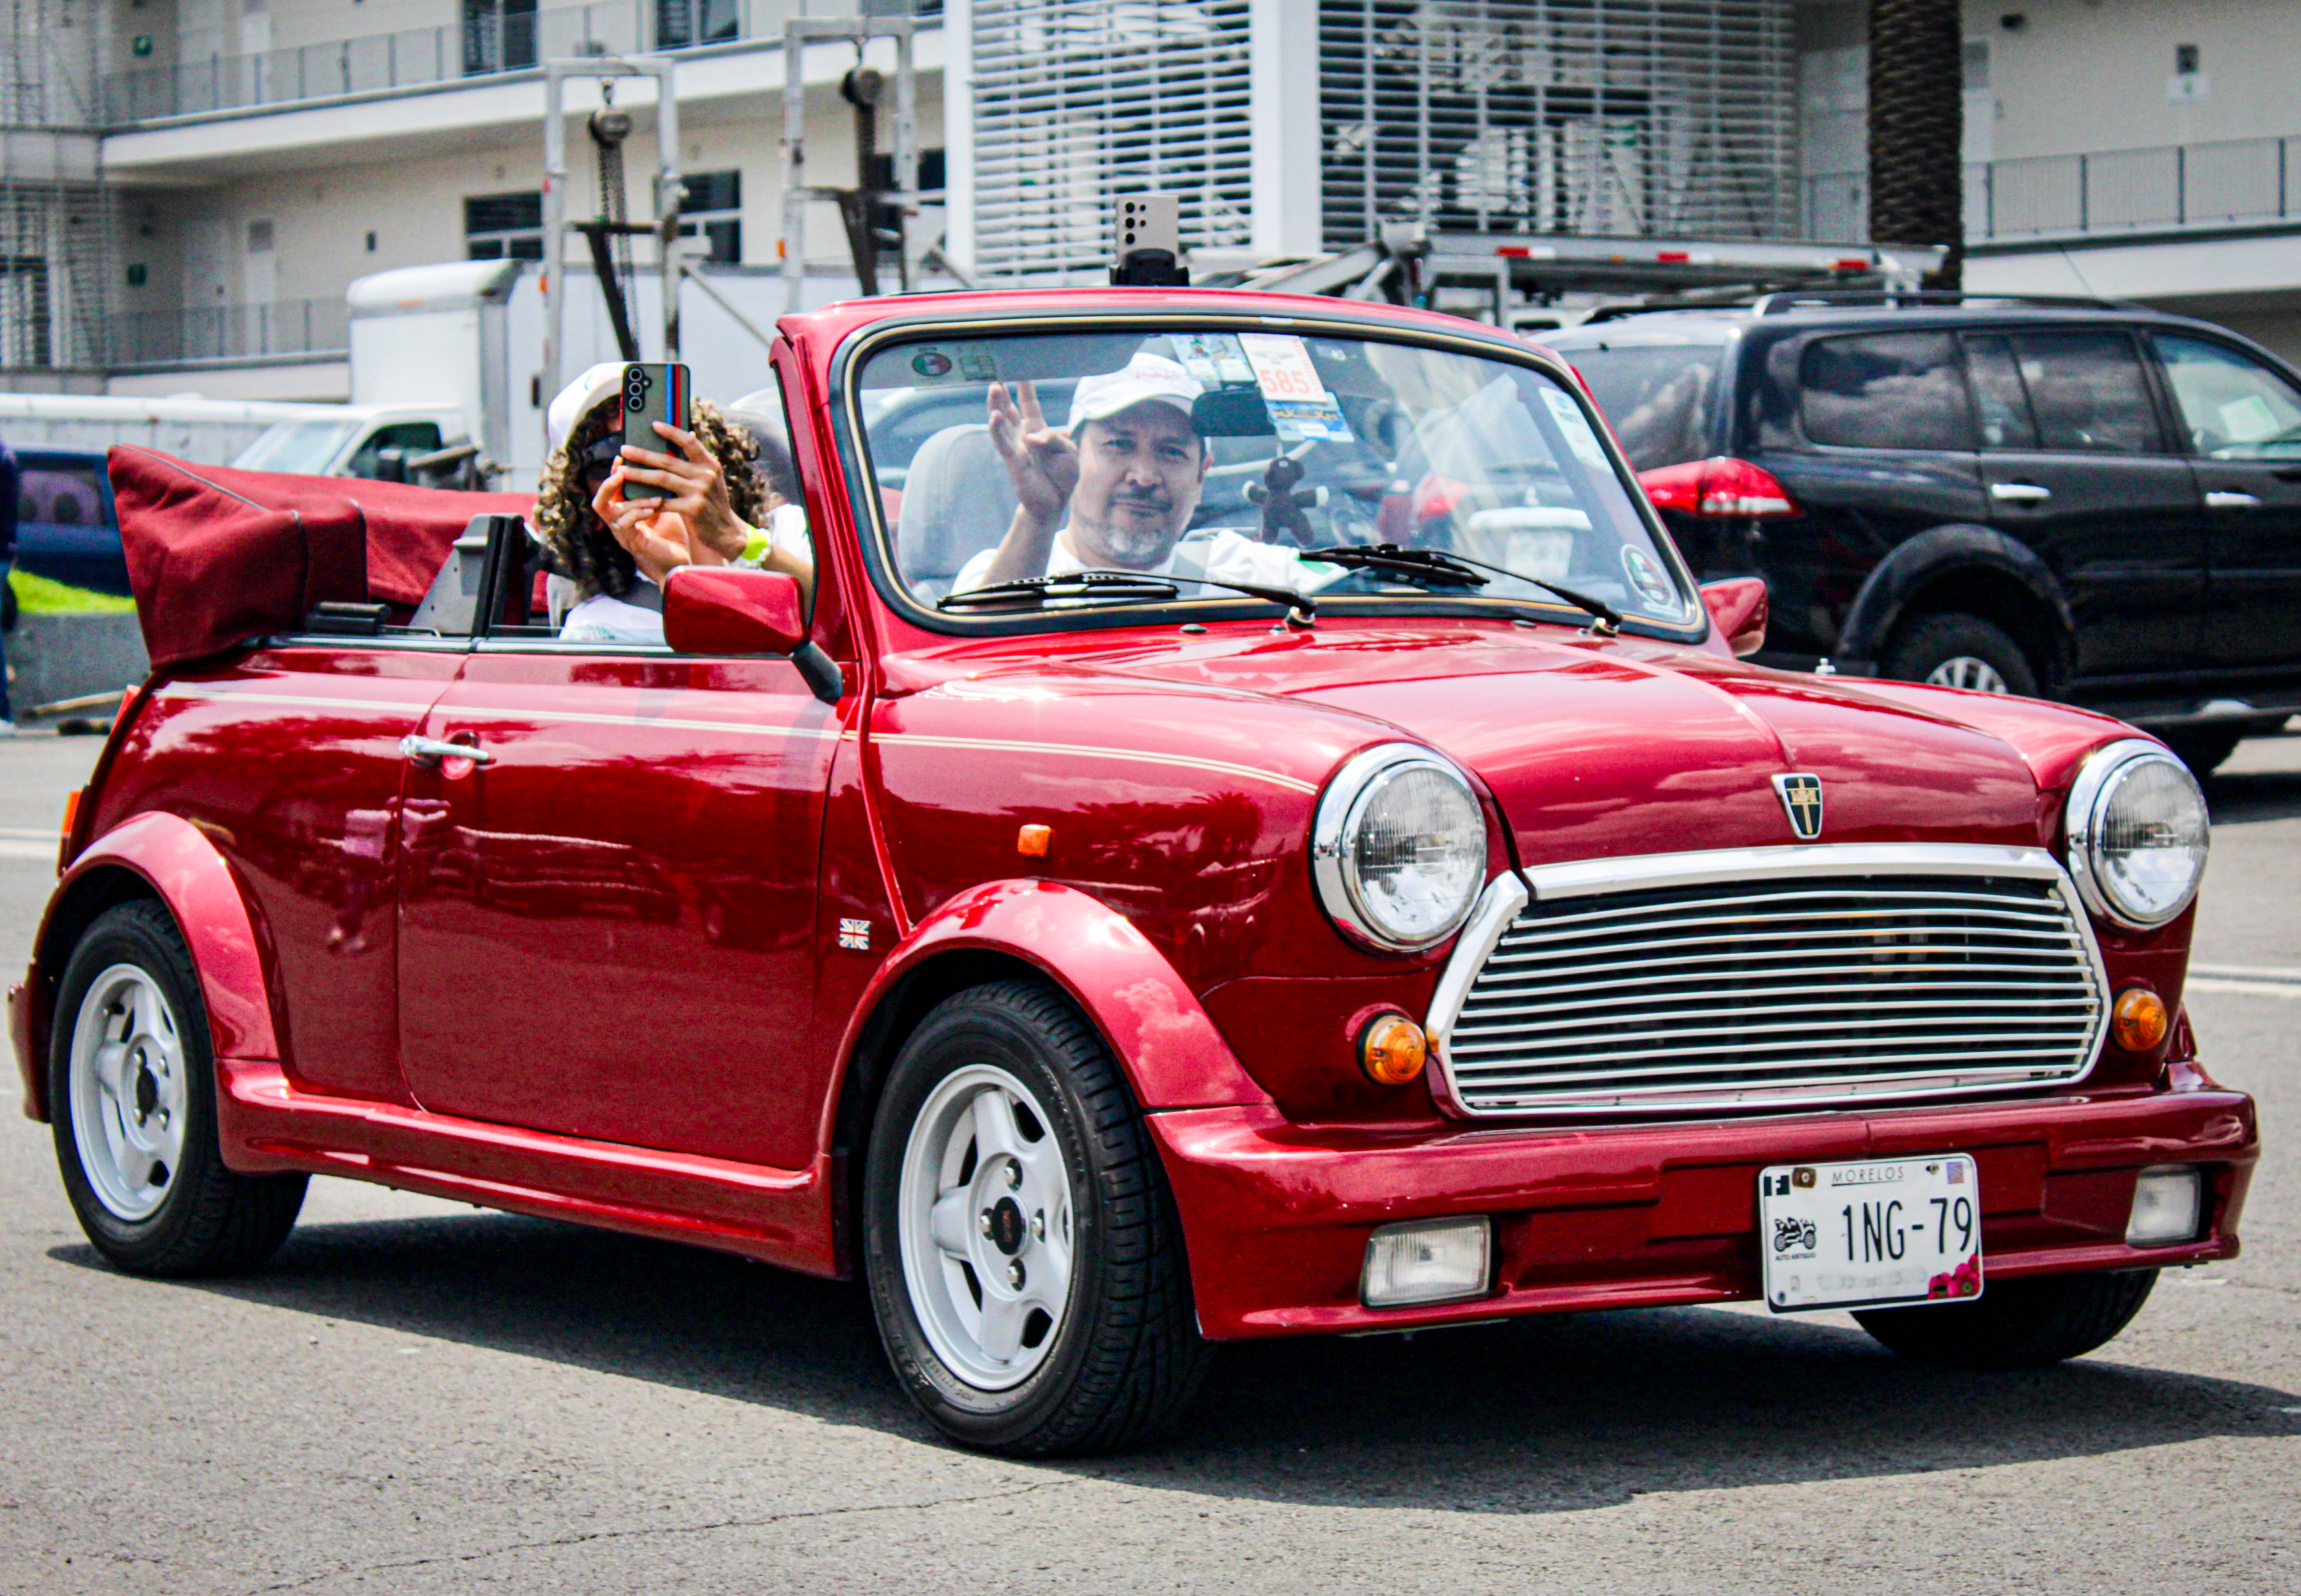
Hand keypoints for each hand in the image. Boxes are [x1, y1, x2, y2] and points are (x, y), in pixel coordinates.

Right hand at [592, 469, 728, 586]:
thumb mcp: (665, 507)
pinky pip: (626, 525)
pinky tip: (653, 508)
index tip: (621, 457)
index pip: (610, 491)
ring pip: (614, 513)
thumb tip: (669, 462)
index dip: (613, 474)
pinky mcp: (634, 545)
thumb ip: (660, 489)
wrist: (681, 564)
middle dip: (608, 485)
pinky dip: (638, 513)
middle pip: (599, 502)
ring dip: (634, 501)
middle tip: (621, 471)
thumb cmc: (672, 536)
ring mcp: (624, 536)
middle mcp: (619, 524)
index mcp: (624, 513)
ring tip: (655, 496)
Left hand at [615, 421, 748, 559]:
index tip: (653, 424)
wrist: (726, 532)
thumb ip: (697, 461)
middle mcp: (706, 475)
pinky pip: (663, 502)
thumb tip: (690, 434)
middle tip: (624, 449)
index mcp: (710, 464)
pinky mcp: (693, 509)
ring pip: (662, 479)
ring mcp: (700, 492)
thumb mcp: (710, 479)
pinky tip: (632, 499)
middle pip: (668, 460)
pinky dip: (646, 501)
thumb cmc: (711, 503)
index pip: (689, 441)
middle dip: (643, 454)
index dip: (671, 431)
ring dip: (639, 474)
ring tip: (622, 471)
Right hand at [986, 380, 1077, 525]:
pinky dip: (997, 430)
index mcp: (1038, 430)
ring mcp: (1016, 447)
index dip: (1025, 389)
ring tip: (994, 387)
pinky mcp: (1013, 460)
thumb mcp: (1068, 452)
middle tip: (997, 374)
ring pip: (1002, 422)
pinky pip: (1002, 443)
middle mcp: (1023, 435)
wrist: (1053, 502)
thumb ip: (1055, 439)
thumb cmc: (1061, 476)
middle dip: (1003, 393)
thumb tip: (1035, 437)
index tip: (1021, 371)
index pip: (1029, 405)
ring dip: (997, 405)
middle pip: (1010, 410)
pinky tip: (993, 417)